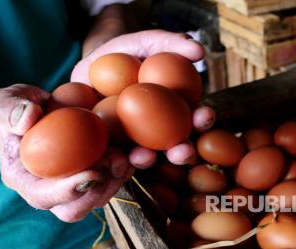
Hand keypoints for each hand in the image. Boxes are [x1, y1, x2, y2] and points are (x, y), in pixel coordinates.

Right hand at [0, 84, 133, 221]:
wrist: (29, 110)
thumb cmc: (13, 109)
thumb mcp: (4, 104)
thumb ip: (9, 110)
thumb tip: (28, 118)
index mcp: (23, 179)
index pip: (43, 197)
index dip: (68, 192)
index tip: (92, 174)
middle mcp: (48, 189)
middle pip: (75, 208)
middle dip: (99, 191)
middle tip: (115, 163)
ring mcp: (71, 184)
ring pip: (98, 196)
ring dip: (117, 180)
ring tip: (127, 156)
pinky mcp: (90, 174)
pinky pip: (110, 180)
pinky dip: (124, 169)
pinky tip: (135, 151)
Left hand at [71, 30, 215, 167]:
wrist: (91, 66)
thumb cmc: (125, 52)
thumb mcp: (148, 42)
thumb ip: (173, 43)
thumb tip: (199, 50)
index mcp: (175, 108)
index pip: (193, 116)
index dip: (202, 119)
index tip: (205, 115)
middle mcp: (159, 130)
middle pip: (174, 144)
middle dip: (182, 152)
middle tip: (183, 151)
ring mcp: (135, 141)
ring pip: (147, 155)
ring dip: (150, 160)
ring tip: (147, 157)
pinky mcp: (112, 147)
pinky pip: (116, 156)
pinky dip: (117, 159)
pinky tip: (117, 157)